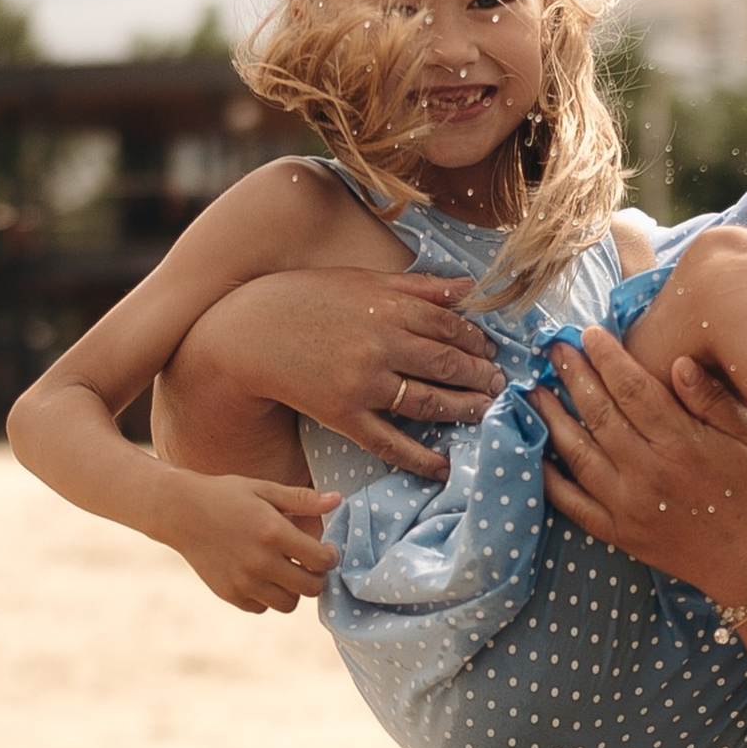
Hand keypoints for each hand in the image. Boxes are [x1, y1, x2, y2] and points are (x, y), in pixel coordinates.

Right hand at [153, 472, 340, 615]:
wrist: (179, 511)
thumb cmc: (225, 495)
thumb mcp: (263, 489)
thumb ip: (302, 500)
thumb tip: (338, 500)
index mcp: (273, 533)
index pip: (321, 560)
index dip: (330, 557)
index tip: (325, 551)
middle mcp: (260, 561)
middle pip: (310, 588)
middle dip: (316, 577)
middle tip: (309, 565)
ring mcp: (243, 581)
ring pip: (288, 604)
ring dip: (292, 590)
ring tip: (285, 571)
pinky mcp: (229, 594)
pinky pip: (262, 607)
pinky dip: (266, 597)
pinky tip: (261, 577)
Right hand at [166, 259, 503, 485]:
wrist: (245, 333)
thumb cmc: (303, 300)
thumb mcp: (361, 281)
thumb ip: (418, 287)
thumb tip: (468, 289)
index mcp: (387, 306)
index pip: (449, 326)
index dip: (476, 342)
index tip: (490, 352)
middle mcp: (381, 344)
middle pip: (447, 365)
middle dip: (480, 377)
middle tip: (500, 386)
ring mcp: (363, 383)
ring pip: (429, 403)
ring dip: (463, 410)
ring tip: (484, 414)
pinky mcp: (344, 415)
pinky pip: (391, 442)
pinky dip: (421, 457)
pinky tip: (443, 466)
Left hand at [536, 327, 746, 600]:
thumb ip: (713, 400)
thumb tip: (678, 362)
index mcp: (682, 443)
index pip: (633, 389)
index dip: (608, 358)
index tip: (590, 334)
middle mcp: (648, 472)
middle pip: (599, 414)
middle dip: (574, 377)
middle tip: (555, 350)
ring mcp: (629, 506)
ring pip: (578, 454)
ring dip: (553, 419)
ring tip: (537, 392)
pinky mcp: (622, 535)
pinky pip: (574, 504)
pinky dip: (551, 480)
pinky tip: (537, 456)